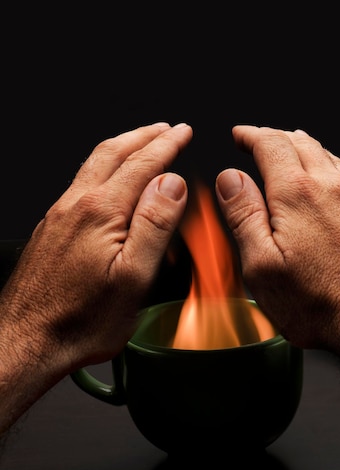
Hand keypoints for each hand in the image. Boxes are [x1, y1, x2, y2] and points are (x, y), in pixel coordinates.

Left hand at [0, 123, 191, 375]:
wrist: (26, 341)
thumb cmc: (80, 320)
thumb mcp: (132, 278)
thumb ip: (154, 225)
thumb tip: (171, 184)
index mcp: (100, 213)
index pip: (141, 165)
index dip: (166, 145)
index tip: (183, 132)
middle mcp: (75, 207)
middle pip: (112, 154)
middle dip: (143, 136)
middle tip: (165, 128)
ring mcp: (58, 217)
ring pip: (93, 166)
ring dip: (122, 148)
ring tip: (140, 144)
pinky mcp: (51, 231)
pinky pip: (81, 184)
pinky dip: (104, 169)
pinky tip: (110, 181)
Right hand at [216, 125, 339, 353]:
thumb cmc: (318, 303)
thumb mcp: (261, 264)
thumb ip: (244, 215)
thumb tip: (230, 178)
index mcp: (296, 195)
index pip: (270, 144)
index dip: (251, 135)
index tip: (240, 135)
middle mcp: (331, 188)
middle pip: (301, 143)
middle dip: (276, 136)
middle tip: (260, 139)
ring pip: (329, 156)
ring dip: (306, 148)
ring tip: (292, 148)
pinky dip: (335, 169)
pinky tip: (334, 177)